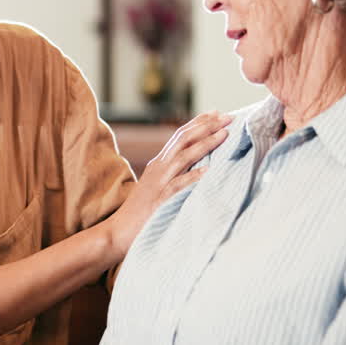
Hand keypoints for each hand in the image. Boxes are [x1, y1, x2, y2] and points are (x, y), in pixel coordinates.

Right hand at [105, 111, 231, 257]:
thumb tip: (199, 168)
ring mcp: (159, 182)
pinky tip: (209, 169)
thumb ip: (174, 175)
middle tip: (228, 117)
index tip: (217, 113)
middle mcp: (159, 167)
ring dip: (205, 143)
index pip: (180, 136)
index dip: (199, 122)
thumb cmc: (141, 213)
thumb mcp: (157, 186)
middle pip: (184, 139)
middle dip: (207, 126)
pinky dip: (193, 176)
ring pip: (184, 156)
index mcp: (159, 164)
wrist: (118, 231)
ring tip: (224, 134)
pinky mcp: (160, 199)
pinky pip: (179, 185)